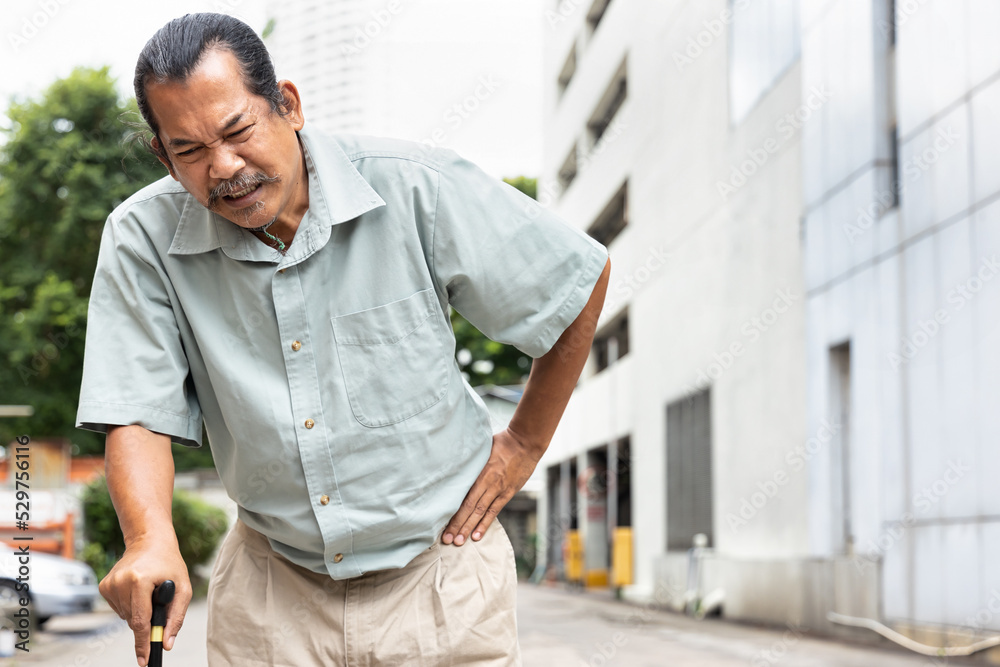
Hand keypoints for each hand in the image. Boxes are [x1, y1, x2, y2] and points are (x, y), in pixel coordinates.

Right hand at [99, 537, 191, 665]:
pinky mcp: (103, 586)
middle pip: (133, 621)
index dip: (143, 643)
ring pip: (126, 617)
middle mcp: (120, 582)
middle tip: (158, 604)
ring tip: (148, 590)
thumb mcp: (183, 588)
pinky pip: (119, 609)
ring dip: (139, 611)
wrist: (149, 541)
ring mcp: (109, 584)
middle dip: (147, 621)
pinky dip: (130, 605)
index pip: (140, 621)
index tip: (144, 661)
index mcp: (139, 581)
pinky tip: (137, 589)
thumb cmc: (169, 563)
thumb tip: (167, 643)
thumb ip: (176, 617)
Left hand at [442, 428, 542, 545]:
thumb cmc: (503, 441)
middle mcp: (490, 484)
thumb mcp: (483, 448)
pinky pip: (495, 510)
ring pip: (482, 513)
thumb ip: (471, 460)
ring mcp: (500, 490)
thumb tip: (454, 463)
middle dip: (459, 525)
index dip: (454, 513)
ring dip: (470, 528)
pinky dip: (486, 524)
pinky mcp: (509, 492)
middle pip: (471, 508)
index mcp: (481, 473)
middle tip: (447, 540)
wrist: (526, 442)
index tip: (444, 525)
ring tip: (460, 542)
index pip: (465, 498)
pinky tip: (478, 535)